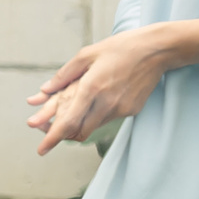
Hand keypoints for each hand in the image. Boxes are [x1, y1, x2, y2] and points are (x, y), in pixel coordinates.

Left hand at [24, 21, 198, 155]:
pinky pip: (107, 119)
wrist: (157, 50)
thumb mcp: (87, 54)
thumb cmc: (120, 48)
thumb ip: (64, 75)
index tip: (41, 150)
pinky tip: (101, 97)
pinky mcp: (131, 110)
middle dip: (63, 134)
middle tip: (52, 128)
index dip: (52, 138)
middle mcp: (106, 103)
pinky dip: (97, 114)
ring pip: (93, 126)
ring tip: (77, 107)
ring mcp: (121, 109)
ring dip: (81, 123)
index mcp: (91, 88)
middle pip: (79, 132)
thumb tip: (44, 90)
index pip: (69, 122)